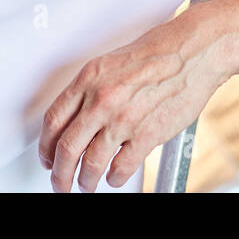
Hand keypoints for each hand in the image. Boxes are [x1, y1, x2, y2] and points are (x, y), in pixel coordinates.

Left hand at [37, 6, 231, 192]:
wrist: (192, 53)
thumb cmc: (158, 53)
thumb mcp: (111, 64)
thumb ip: (91, 91)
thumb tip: (77, 119)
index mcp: (88, 79)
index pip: (53, 120)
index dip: (46, 146)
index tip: (48, 157)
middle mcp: (101, 100)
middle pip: (66, 148)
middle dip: (59, 174)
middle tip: (60, 182)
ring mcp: (123, 119)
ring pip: (91, 163)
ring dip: (86, 181)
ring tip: (86, 185)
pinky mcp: (147, 135)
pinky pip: (121, 168)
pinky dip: (114, 178)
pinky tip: (114, 178)